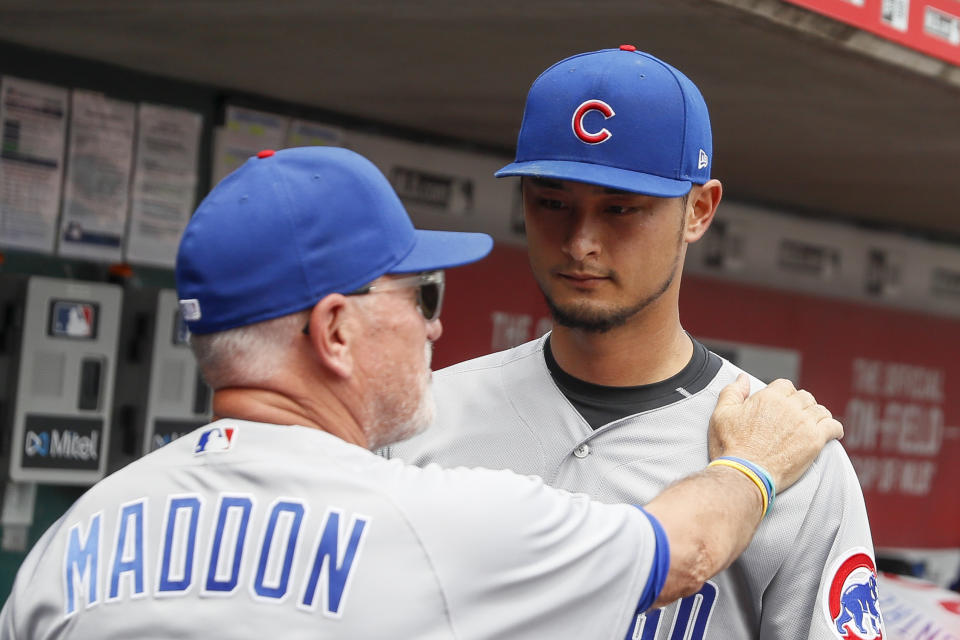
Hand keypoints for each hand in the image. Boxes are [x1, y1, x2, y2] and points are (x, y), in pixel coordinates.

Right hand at [708, 375, 842, 492]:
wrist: (744, 474)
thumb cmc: (730, 447)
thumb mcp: (721, 414)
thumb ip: (733, 392)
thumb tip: (743, 378)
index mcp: (768, 397)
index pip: (785, 385)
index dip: (783, 394)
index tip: (781, 405)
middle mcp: (789, 406)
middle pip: (804, 397)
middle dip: (801, 405)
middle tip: (796, 418)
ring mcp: (804, 423)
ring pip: (820, 410)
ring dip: (817, 416)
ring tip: (814, 424)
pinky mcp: (814, 441)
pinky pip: (833, 427)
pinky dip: (834, 429)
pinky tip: (832, 433)